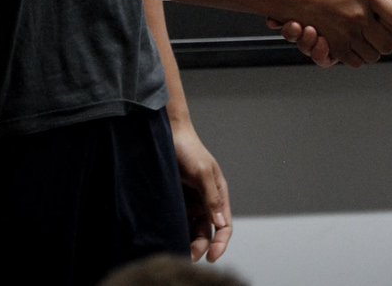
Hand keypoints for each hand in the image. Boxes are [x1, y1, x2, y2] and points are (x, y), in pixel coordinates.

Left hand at [170, 119, 231, 262]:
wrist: (166, 134)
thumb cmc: (188, 150)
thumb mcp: (202, 172)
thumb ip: (211, 197)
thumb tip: (221, 223)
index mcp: (218, 193)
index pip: (225, 225)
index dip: (221, 243)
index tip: (212, 257)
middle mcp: (205, 200)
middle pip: (208, 231)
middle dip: (202, 246)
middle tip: (189, 256)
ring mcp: (190, 201)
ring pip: (192, 229)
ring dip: (188, 241)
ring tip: (178, 249)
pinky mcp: (175, 201)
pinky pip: (178, 221)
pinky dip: (177, 231)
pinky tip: (170, 236)